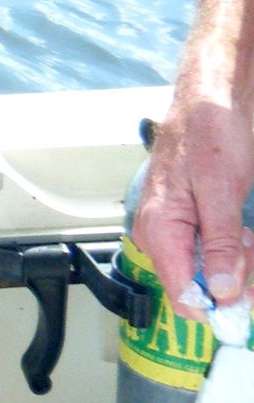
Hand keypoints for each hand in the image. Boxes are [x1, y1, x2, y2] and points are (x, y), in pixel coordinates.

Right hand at [134, 97, 253, 309]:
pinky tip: (241, 231)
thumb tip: (221, 291)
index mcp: (160, 230)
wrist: (210, 97)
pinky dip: (231, 248)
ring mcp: (169, 229)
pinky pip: (207, 251)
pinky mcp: (183, 222)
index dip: (221, 305)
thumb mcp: (223, 190)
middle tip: (253, 247)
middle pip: (197, 286)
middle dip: (234, 279)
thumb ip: (221, 244)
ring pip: (206, 270)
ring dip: (237, 262)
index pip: (185, 296)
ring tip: (248, 232)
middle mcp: (158, 234)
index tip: (250, 298)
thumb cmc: (212, 133)